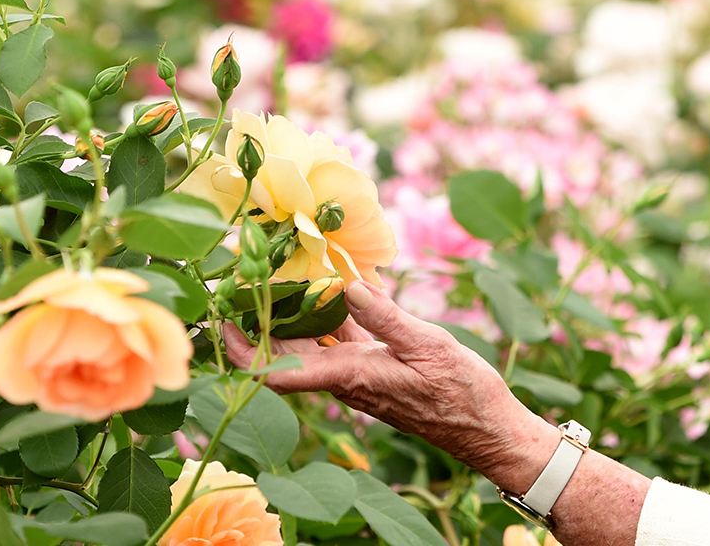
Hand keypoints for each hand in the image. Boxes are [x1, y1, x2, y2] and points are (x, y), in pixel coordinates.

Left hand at [222, 283, 559, 491]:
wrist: (486, 428)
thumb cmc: (461, 393)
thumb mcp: (428, 345)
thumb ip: (386, 316)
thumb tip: (346, 284)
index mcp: (353, 376)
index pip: (283, 371)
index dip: (247, 353)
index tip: (222, 326)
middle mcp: (348, 380)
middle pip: (289, 356)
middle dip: (260, 328)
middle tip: (238, 290)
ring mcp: (362, 377)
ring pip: (314, 347)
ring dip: (293, 319)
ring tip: (275, 282)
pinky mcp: (377, 372)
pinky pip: (341, 344)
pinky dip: (330, 319)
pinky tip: (332, 291)